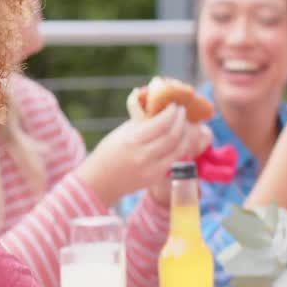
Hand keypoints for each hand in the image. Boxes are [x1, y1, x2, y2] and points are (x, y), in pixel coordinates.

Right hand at [75, 104, 209, 207]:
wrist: (100, 181)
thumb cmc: (108, 152)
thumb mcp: (122, 132)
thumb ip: (142, 122)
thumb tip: (160, 108)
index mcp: (132, 140)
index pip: (161, 123)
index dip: (171, 112)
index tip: (174, 104)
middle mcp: (143, 156)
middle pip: (173, 136)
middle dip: (181, 120)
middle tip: (182, 111)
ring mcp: (151, 170)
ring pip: (179, 150)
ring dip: (186, 135)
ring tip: (185, 124)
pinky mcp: (156, 178)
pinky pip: (175, 160)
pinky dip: (181, 148)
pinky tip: (181, 139)